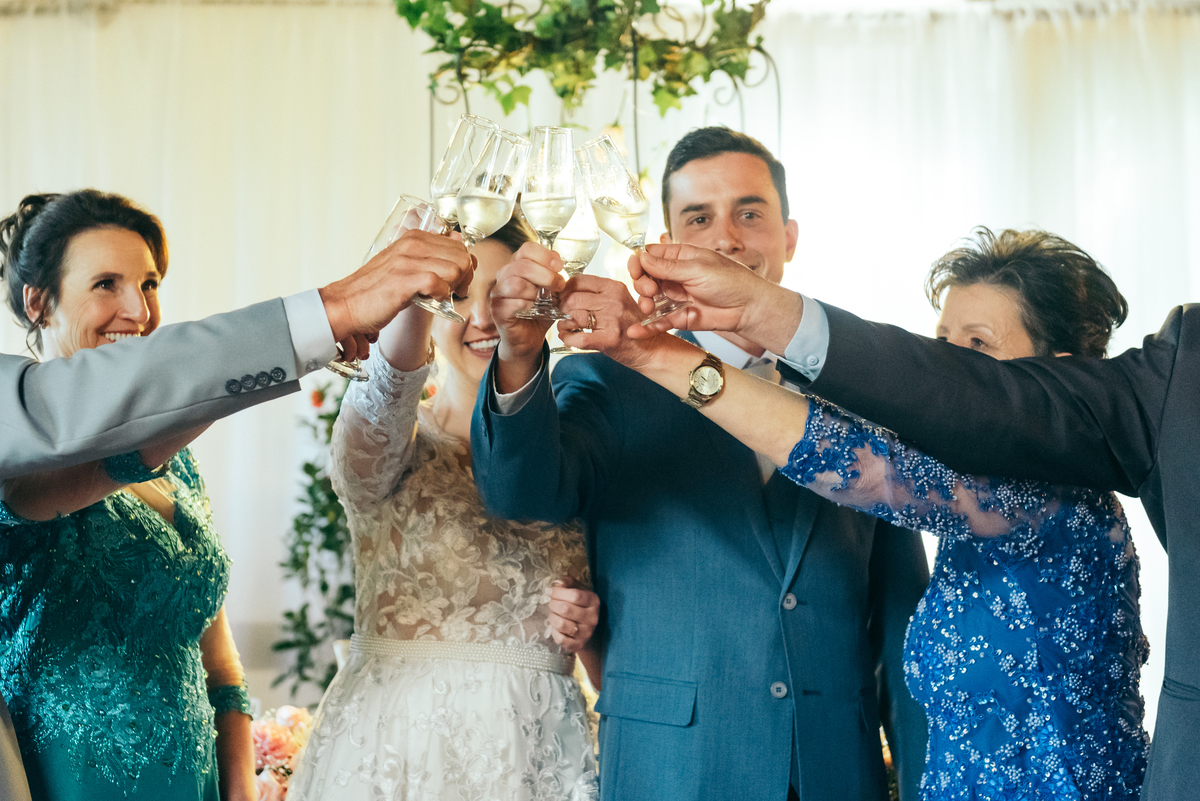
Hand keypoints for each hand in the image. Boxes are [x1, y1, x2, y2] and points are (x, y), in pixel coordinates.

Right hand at [318, 229, 473, 359]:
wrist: (345, 304)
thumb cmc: (376, 289)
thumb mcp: (405, 266)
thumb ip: (429, 257)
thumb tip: (460, 248)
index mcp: (413, 238)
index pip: (459, 245)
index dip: (464, 266)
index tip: (456, 281)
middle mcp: (411, 245)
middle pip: (462, 256)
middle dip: (465, 277)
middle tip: (454, 292)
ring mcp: (406, 261)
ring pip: (455, 268)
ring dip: (454, 287)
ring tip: (440, 296)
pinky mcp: (402, 280)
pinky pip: (438, 283)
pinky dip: (440, 295)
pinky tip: (431, 300)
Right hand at [490, 242, 565, 391]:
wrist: (529, 338)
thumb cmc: (539, 313)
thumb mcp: (552, 291)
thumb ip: (554, 276)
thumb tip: (560, 265)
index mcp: (518, 265)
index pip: (527, 248)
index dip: (545, 255)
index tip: (560, 266)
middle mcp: (504, 276)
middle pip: (522, 265)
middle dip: (546, 275)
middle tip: (559, 286)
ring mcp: (498, 292)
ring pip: (516, 283)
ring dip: (536, 291)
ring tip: (545, 301)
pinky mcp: (498, 310)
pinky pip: (512, 302)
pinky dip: (528, 305)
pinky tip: (534, 310)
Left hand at [548, 577, 600, 653]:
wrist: (586, 629)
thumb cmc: (579, 605)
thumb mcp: (576, 590)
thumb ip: (567, 583)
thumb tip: (557, 583)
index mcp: (593, 601)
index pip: (575, 595)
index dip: (558, 592)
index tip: (550, 591)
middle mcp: (592, 617)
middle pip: (565, 609)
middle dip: (553, 604)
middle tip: (551, 603)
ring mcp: (586, 633)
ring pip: (561, 624)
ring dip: (552, 617)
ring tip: (553, 614)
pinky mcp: (579, 645)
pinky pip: (560, 638)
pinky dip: (554, 631)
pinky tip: (555, 627)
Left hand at [553, 275, 676, 371]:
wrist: (651, 349)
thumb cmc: (632, 326)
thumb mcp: (619, 301)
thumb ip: (597, 294)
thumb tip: (567, 292)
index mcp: (614, 288)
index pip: (579, 280)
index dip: (565, 290)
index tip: (562, 297)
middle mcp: (614, 301)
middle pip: (573, 298)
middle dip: (562, 308)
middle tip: (563, 315)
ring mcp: (612, 320)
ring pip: (573, 316)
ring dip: (564, 323)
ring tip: (566, 327)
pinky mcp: (609, 340)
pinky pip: (578, 337)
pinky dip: (568, 338)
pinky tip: (568, 337)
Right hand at [627, 243, 803, 352]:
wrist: (749, 308)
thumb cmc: (731, 281)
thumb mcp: (697, 268)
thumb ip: (668, 266)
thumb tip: (642, 257)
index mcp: (681, 257)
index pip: (650, 255)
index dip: (639, 262)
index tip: (636, 270)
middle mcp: (676, 276)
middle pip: (646, 277)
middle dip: (641, 283)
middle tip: (649, 290)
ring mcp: (676, 297)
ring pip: (649, 299)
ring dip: (643, 303)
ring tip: (647, 308)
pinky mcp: (679, 317)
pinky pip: (659, 322)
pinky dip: (646, 327)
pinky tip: (635, 331)